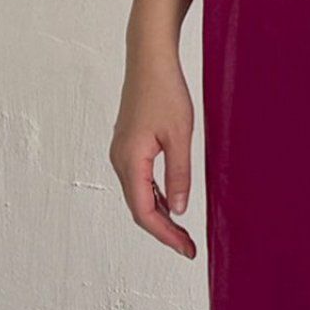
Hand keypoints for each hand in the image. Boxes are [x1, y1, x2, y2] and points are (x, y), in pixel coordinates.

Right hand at [109, 0, 197, 259]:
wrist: (149, 60)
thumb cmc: (166, 92)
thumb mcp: (180, 136)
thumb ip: (179, 175)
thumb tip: (180, 210)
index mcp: (130, 161)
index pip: (145, 212)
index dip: (166, 235)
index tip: (187, 250)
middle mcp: (120, 160)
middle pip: (139, 208)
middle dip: (164, 231)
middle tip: (189, 248)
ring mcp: (122, 153)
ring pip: (138, 196)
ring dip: (160, 216)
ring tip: (184, 232)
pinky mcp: (128, 146)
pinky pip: (139, 181)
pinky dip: (155, 198)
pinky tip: (173, 204)